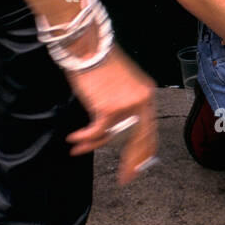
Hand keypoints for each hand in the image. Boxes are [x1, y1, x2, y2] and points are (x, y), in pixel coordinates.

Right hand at [63, 46, 159, 184]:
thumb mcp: (119, 85)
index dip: (145, 152)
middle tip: (125, 179)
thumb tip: (115, 132)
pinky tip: (74, 140)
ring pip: (111, 136)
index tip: (138, 168)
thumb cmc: (98, 61)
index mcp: (146, 95)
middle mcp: (141, 101)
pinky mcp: (108, 108)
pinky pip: (96, 132)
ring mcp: (126, 106)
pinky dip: (84, 138)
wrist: (87, 45)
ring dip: (93, 144)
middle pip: (139, 140)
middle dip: (132, 163)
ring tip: (79, 147)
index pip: (150, 131)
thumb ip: (123, 107)